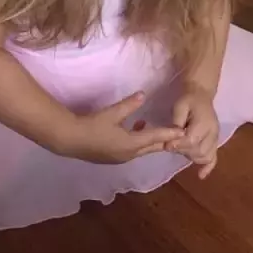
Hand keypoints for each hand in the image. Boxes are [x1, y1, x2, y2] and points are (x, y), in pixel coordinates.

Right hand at [61, 92, 185, 164]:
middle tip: (177, 135)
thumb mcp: (112, 113)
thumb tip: (143, 95)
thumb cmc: (92, 125)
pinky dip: (139, 142)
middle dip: (164, 141)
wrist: (70, 140)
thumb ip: (129, 105)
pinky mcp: (112, 157)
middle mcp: (129, 154)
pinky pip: (132, 151)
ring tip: (155, 129)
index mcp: (131, 144)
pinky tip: (135, 130)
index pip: (155, 137)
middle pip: (151, 147)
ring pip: (142, 150)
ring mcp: (120, 158)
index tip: (182, 131)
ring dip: (150, 141)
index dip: (169, 133)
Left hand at [165, 84, 218, 179]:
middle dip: (183, 151)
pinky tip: (200, 175)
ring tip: (181, 149)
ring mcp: (216, 139)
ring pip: (205, 156)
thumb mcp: (179, 106)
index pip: (192, 140)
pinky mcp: (215, 142)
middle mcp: (213, 133)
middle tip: (172, 145)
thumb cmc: (188, 99)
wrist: (201, 95)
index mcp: (204, 122)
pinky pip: (214, 158)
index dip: (178, 145)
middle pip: (199, 151)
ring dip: (191, 156)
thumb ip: (176, 123)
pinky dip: (207, 167)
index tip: (166, 145)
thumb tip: (171, 140)